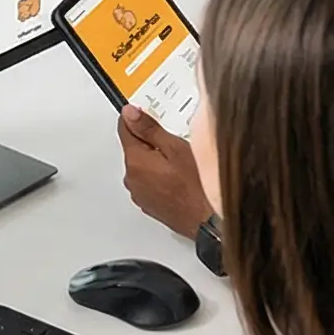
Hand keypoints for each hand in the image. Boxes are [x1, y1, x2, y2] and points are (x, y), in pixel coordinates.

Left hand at [118, 105, 211, 237]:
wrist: (208, 221)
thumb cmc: (197, 187)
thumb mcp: (176, 148)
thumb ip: (149, 129)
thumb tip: (130, 113)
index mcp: (135, 161)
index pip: (124, 128)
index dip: (136, 118)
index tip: (147, 113)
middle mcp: (132, 179)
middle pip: (134, 148)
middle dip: (150, 142)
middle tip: (174, 142)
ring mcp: (140, 194)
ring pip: (142, 166)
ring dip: (155, 160)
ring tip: (180, 163)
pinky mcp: (149, 204)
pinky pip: (149, 182)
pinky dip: (159, 176)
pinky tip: (178, 178)